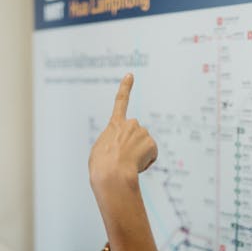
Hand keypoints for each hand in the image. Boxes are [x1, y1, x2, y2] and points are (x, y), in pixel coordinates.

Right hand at [89, 74, 156, 195]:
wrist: (111, 174)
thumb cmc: (101, 166)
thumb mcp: (99, 151)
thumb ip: (110, 143)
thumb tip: (120, 150)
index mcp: (114, 125)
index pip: (120, 102)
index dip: (125, 88)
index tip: (130, 75)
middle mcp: (131, 124)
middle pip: (135, 136)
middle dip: (133, 147)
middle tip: (122, 159)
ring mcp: (142, 133)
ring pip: (143, 147)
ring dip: (138, 156)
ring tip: (127, 164)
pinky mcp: (151, 143)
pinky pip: (151, 156)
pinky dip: (145, 163)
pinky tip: (135, 166)